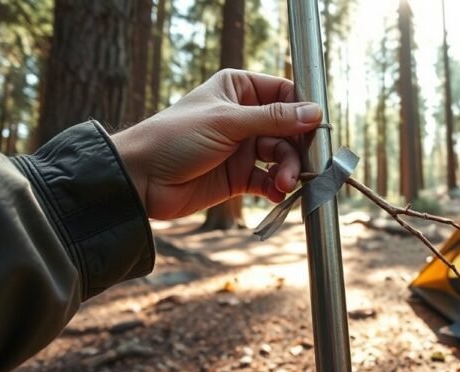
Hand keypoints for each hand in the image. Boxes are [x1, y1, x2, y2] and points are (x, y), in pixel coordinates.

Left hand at [111, 69, 321, 219]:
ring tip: (284, 184)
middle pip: (289, 130)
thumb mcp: (226, 122)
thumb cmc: (175, 138)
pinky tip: (277, 193)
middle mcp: (245, 117)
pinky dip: (277, 187)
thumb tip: (315, 113)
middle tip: (305, 165)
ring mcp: (243, 148)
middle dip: (297, 148)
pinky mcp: (240, 177)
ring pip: (281, 157)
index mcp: (239, 89)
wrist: (141, 180)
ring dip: (288, 170)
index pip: (285, 94)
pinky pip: (269, 180)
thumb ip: (272, 119)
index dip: (303, 111)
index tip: (318, 130)